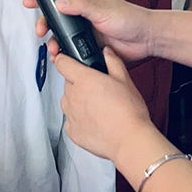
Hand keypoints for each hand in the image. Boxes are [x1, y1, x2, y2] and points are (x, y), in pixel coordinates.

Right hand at [22, 0, 154, 62]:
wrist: (146, 39)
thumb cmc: (130, 17)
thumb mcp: (103, 8)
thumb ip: (80, 6)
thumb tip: (59, 3)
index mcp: (85, 2)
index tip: (29, 1)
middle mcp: (83, 17)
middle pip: (56, 20)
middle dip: (45, 25)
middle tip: (41, 31)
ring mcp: (86, 33)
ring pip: (62, 38)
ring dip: (54, 43)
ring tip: (54, 49)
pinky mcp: (90, 48)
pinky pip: (73, 52)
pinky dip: (66, 56)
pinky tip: (64, 58)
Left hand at [57, 45, 153, 163]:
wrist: (129, 140)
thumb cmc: (129, 112)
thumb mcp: (125, 80)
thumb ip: (113, 62)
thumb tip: (106, 52)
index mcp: (84, 80)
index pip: (62, 63)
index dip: (64, 59)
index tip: (67, 61)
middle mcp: (73, 96)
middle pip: (67, 83)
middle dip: (78, 83)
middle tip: (96, 89)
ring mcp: (71, 115)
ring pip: (67, 102)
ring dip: (77, 101)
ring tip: (97, 106)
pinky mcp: (72, 132)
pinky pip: (70, 121)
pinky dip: (78, 119)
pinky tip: (94, 120)